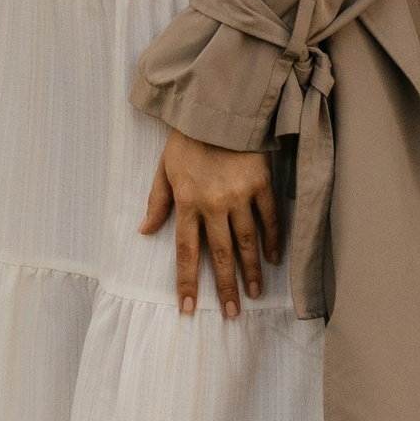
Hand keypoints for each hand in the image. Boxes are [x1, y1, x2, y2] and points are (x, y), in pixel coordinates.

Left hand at [141, 128, 283, 320]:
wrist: (217, 106)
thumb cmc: (187, 137)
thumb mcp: (164, 167)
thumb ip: (157, 201)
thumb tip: (146, 230)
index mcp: (187, 202)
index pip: (185, 252)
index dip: (187, 282)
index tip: (189, 308)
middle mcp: (213, 204)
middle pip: (220, 255)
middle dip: (225, 288)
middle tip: (233, 314)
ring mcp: (240, 195)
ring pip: (247, 242)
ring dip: (251, 271)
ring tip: (255, 295)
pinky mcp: (261, 183)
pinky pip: (269, 218)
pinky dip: (272, 240)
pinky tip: (273, 259)